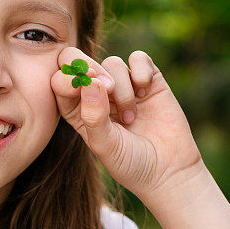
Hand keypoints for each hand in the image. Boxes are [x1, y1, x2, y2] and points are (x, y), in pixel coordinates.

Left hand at [51, 47, 204, 199]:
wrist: (169, 170)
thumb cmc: (130, 163)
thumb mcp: (104, 146)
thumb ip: (93, 116)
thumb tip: (91, 82)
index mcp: (77, 109)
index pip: (60, 81)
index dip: (68, 78)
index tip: (81, 86)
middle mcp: (97, 94)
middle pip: (81, 61)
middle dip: (90, 69)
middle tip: (107, 88)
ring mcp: (122, 85)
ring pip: (112, 63)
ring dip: (122, 88)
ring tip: (131, 117)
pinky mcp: (148, 80)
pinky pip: (138, 58)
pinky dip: (141, 71)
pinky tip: (145, 92)